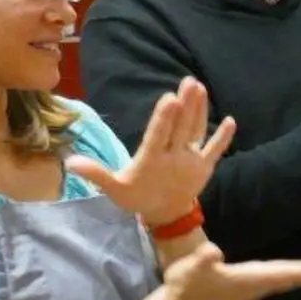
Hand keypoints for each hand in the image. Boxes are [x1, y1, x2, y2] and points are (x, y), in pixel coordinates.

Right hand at [67, 78, 234, 225]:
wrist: (168, 217)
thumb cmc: (138, 198)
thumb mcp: (115, 189)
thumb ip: (96, 174)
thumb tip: (69, 161)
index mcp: (152, 161)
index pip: (159, 136)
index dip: (165, 117)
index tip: (170, 97)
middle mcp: (174, 159)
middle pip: (181, 128)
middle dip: (186, 105)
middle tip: (189, 82)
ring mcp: (192, 162)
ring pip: (197, 132)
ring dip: (200, 110)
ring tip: (200, 87)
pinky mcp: (205, 166)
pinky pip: (216, 149)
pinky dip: (224, 137)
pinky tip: (231, 120)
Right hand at [163, 242, 300, 299]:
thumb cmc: (184, 285)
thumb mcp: (190, 269)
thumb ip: (202, 260)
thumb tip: (213, 251)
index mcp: (250, 279)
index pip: (284, 274)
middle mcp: (257, 286)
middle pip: (291, 278)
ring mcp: (254, 288)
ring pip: (287, 280)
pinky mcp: (249, 287)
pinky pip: (279, 280)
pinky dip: (294, 275)